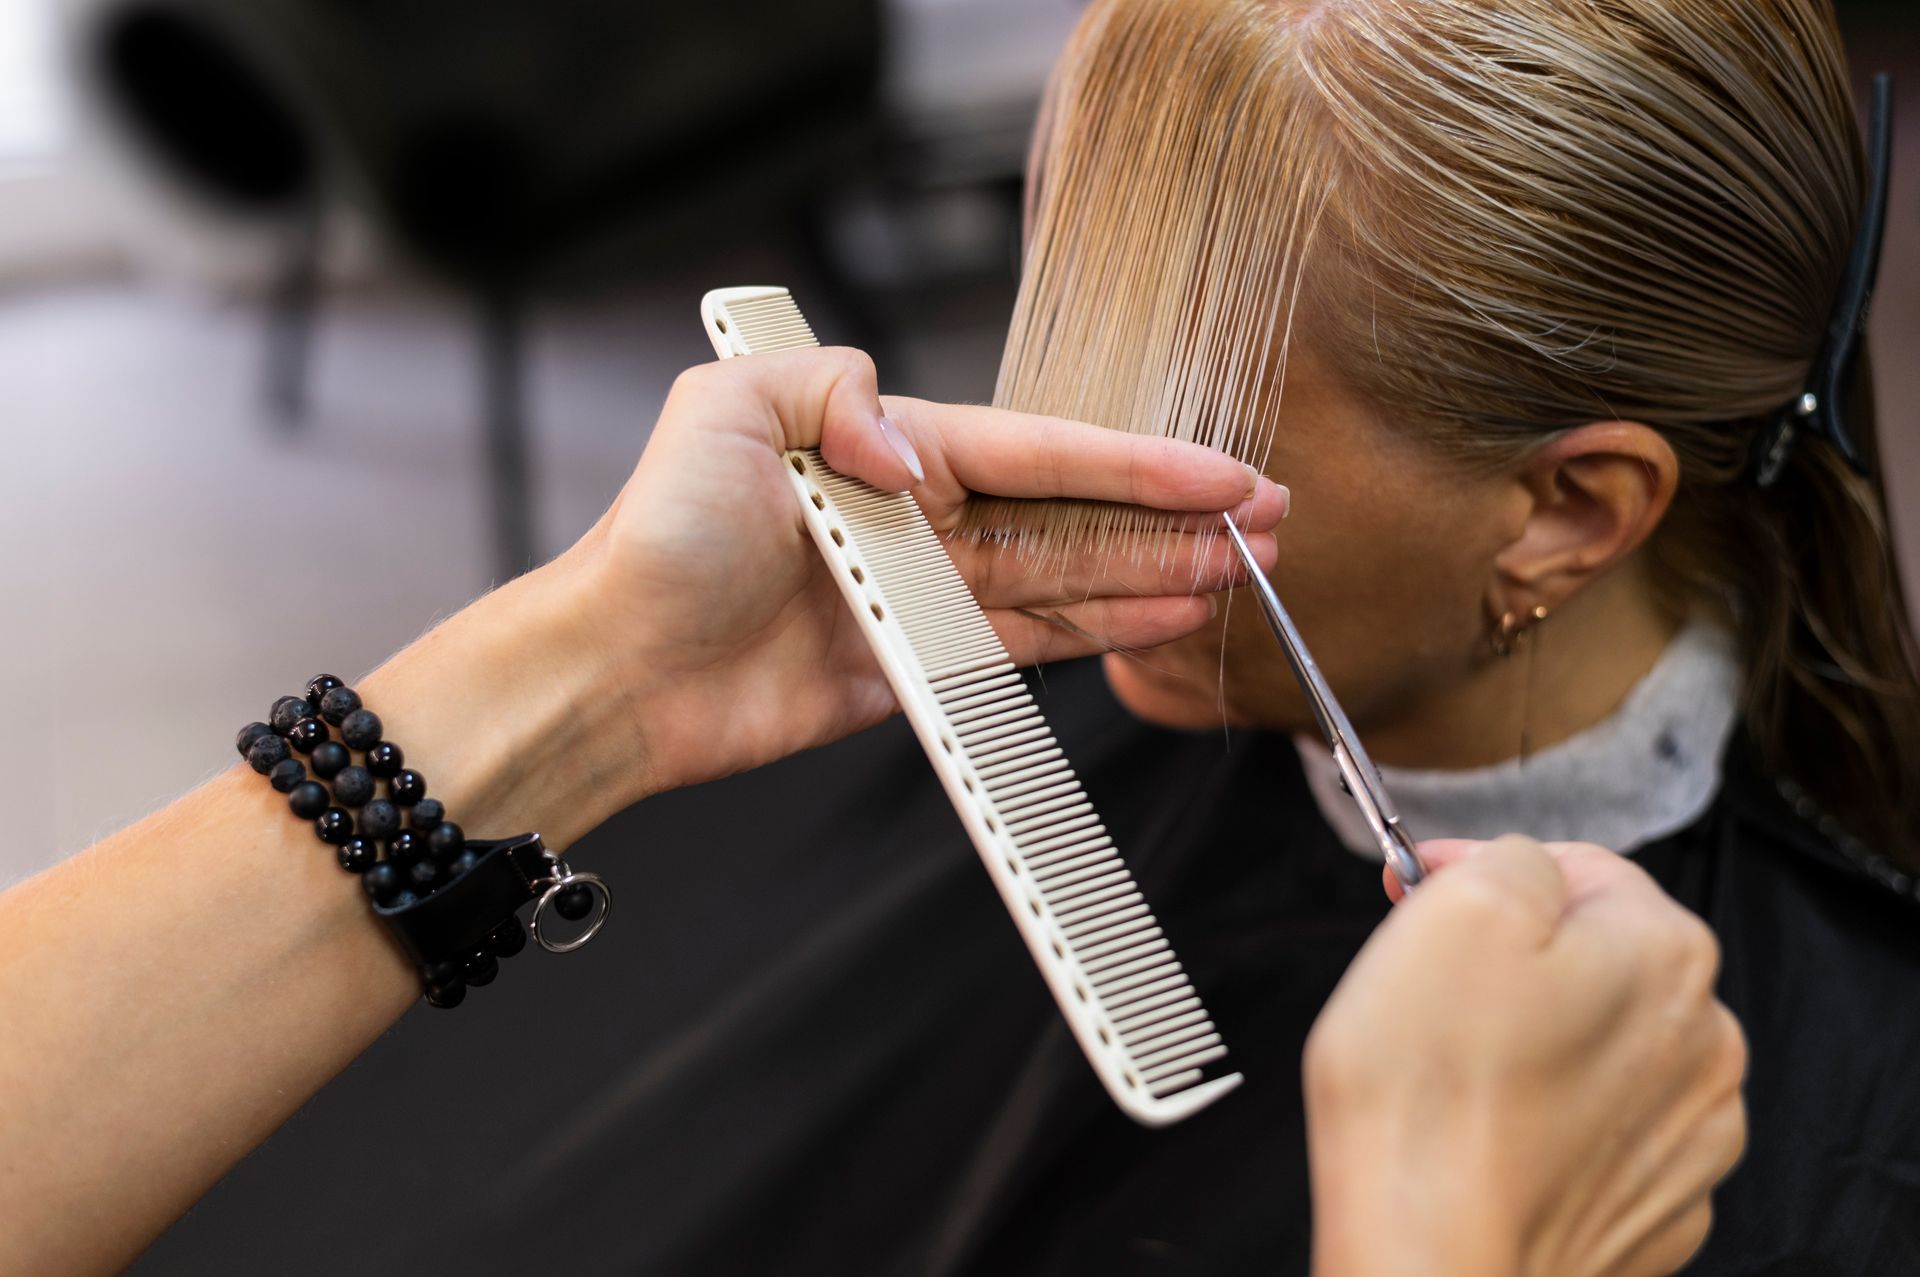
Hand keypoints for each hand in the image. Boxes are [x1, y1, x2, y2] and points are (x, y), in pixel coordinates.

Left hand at [576, 346, 1286, 798]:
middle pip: (1078, 517)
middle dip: (1175, 521)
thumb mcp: (730, 411)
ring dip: (1154, 578)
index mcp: (891, 445)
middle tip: (1268, 526)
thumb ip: (836, 392)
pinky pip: (1027, 648)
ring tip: (1240, 577)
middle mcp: (921, 517)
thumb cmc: (658, 538)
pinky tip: (1158, 622)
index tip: (1226, 473)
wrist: (619, 669)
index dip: (1143, 464)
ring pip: (1069, 584)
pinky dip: (1098, 637)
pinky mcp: (917, 669)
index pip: (1046, 452)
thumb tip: (920, 453)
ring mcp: (926, 596)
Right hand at [1305, 837, 1747, 1276]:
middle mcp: (1702, 1041)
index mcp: (1664, 951)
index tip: (1421, 892)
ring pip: (1601, 1044)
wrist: (1432, 1260)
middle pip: (1596, 956)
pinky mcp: (1655, 1208)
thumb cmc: (1432, 1099)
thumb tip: (1524, 865)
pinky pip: (1598, 1129)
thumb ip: (1511, 856)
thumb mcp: (1457, 908)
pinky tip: (1491, 1133)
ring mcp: (1687, 1135)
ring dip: (1536, 1040)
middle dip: (1515, 957)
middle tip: (1428, 984)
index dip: (1483, 870)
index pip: (1576, 865)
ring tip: (1456, 1069)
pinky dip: (1548, 1120)